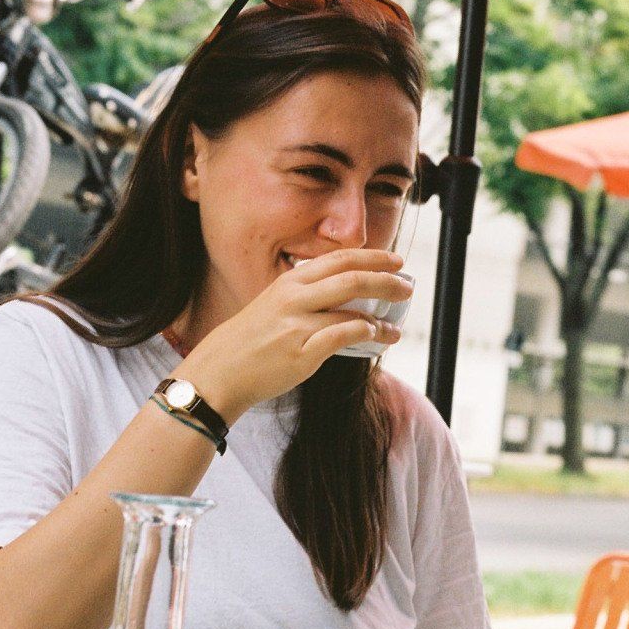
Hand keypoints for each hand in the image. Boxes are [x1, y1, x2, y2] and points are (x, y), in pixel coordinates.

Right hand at [173, 248, 410, 415]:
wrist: (221, 370)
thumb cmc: (254, 338)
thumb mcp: (276, 304)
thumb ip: (308, 294)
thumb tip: (349, 291)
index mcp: (291, 283)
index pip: (339, 259)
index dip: (373, 257)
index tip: (396, 260)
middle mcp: (295, 298)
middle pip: (352, 279)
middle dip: (386, 281)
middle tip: (406, 288)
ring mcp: (297, 325)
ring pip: (352, 310)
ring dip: (382, 317)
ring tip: (396, 327)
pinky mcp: (302, 353)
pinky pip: (343, 337)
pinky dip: (367, 334)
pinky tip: (379, 338)